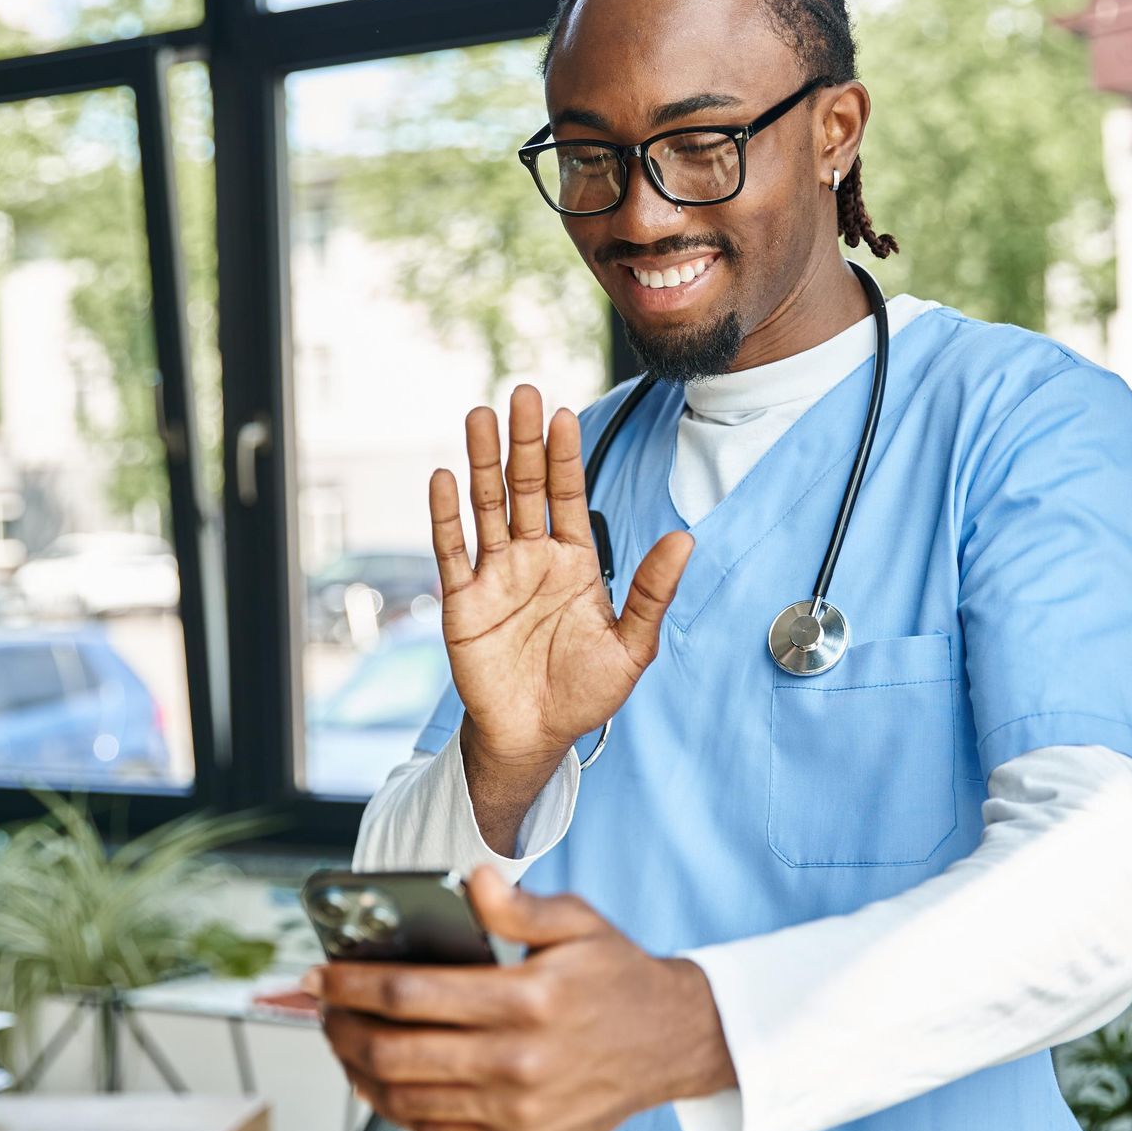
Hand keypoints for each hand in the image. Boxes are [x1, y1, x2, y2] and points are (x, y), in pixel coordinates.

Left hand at [304, 866, 736, 1130]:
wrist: (670, 1044)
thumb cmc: (617, 978)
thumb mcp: (578, 923)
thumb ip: (518, 905)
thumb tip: (471, 880)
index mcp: (528, 999)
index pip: (411, 994)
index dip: (352, 983)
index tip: (322, 973)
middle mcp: (518, 1062)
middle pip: (393, 1052)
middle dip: (341, 1027)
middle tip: (322, 1006)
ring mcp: (515, 1110)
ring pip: (403, 1098)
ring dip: (357, 1068)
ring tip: (343, 1038)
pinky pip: (433, 1129)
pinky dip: (394, 1105)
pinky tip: (380, 1078)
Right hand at [431, 385, 693, 773]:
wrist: (534, 737)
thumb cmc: (584, 692)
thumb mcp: (631, 645)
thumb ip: (652, 592)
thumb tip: (687, 540)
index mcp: (573, 562)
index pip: (568, 496)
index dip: (563, 457)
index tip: (561, 414)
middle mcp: (531, 558)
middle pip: (524, 488)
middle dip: (522, 442)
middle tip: (521, 394)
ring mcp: (494, 576)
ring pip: (486, 507)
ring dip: (482, 462)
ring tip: (480, 416)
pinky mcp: (463, 601)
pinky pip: (452, 551)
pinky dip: (446, 516)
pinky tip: (445, 478)